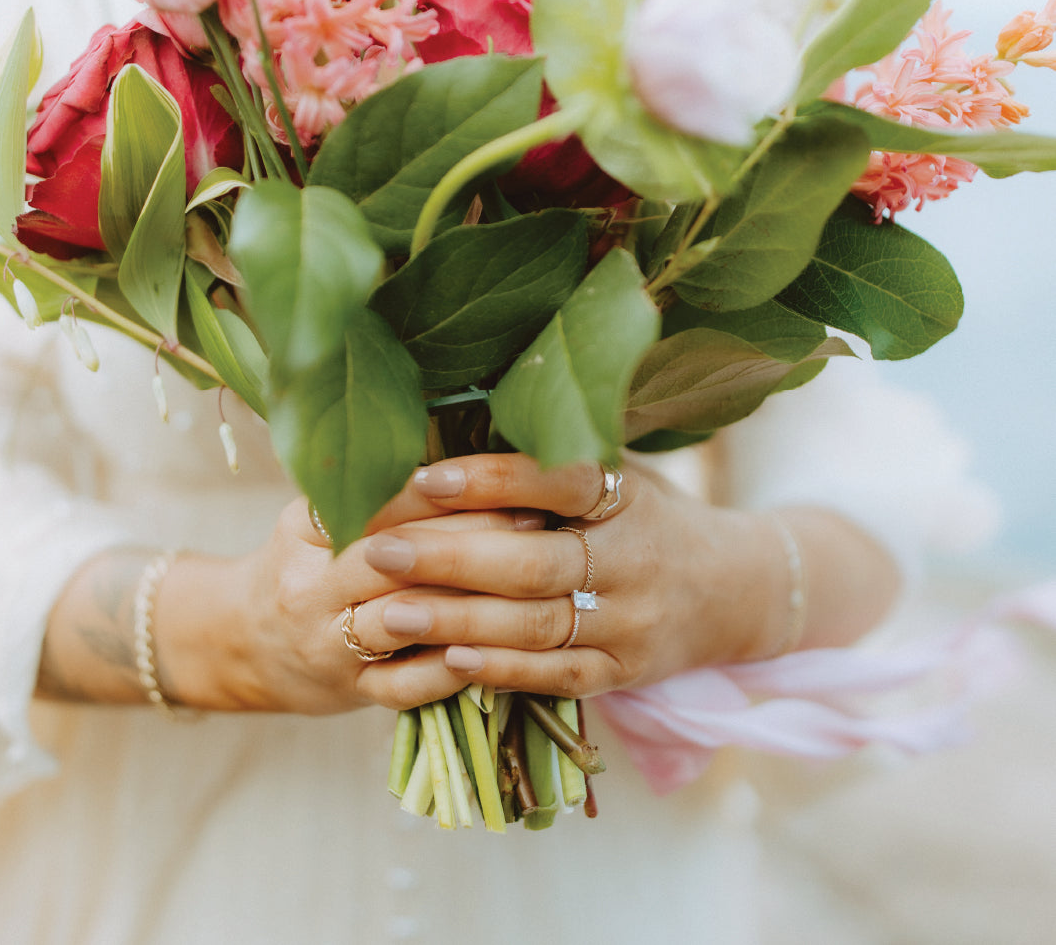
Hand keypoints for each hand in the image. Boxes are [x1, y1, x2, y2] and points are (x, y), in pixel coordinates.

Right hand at [150, 499, 546, 715]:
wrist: (243, 643)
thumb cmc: (306, 565)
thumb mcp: (318, 516)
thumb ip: (378, 492)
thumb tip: (466, 453)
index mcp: (305, 530)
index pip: (374, 502)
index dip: (439, 489)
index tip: (500, 477)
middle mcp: (310, 586)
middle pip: (393, 556)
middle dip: (469, 538)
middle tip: (535, 521)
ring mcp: (327, 644)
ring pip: (403, 617)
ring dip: (468, 600)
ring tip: (529, 583)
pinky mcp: (349, 691)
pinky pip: (404, 685)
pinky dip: (451, 669)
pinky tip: (497, 650)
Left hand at [343, 454, 785, 699]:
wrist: (732, 590)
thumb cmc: (647, 515)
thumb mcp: (619, 473)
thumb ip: (551, 465)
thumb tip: (444, 437)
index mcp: (630, 496)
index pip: (561, 482)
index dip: (493, 479)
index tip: (424, 478)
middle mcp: (635, 559)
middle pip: (535, 564)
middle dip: (451, 559)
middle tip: (380, 551)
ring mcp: (631, 623)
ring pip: (536, 625)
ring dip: (457, 621)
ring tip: (389, 611)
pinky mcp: (622, 672)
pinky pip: (554, 676)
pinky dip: (500, 669)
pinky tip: (447, 658)